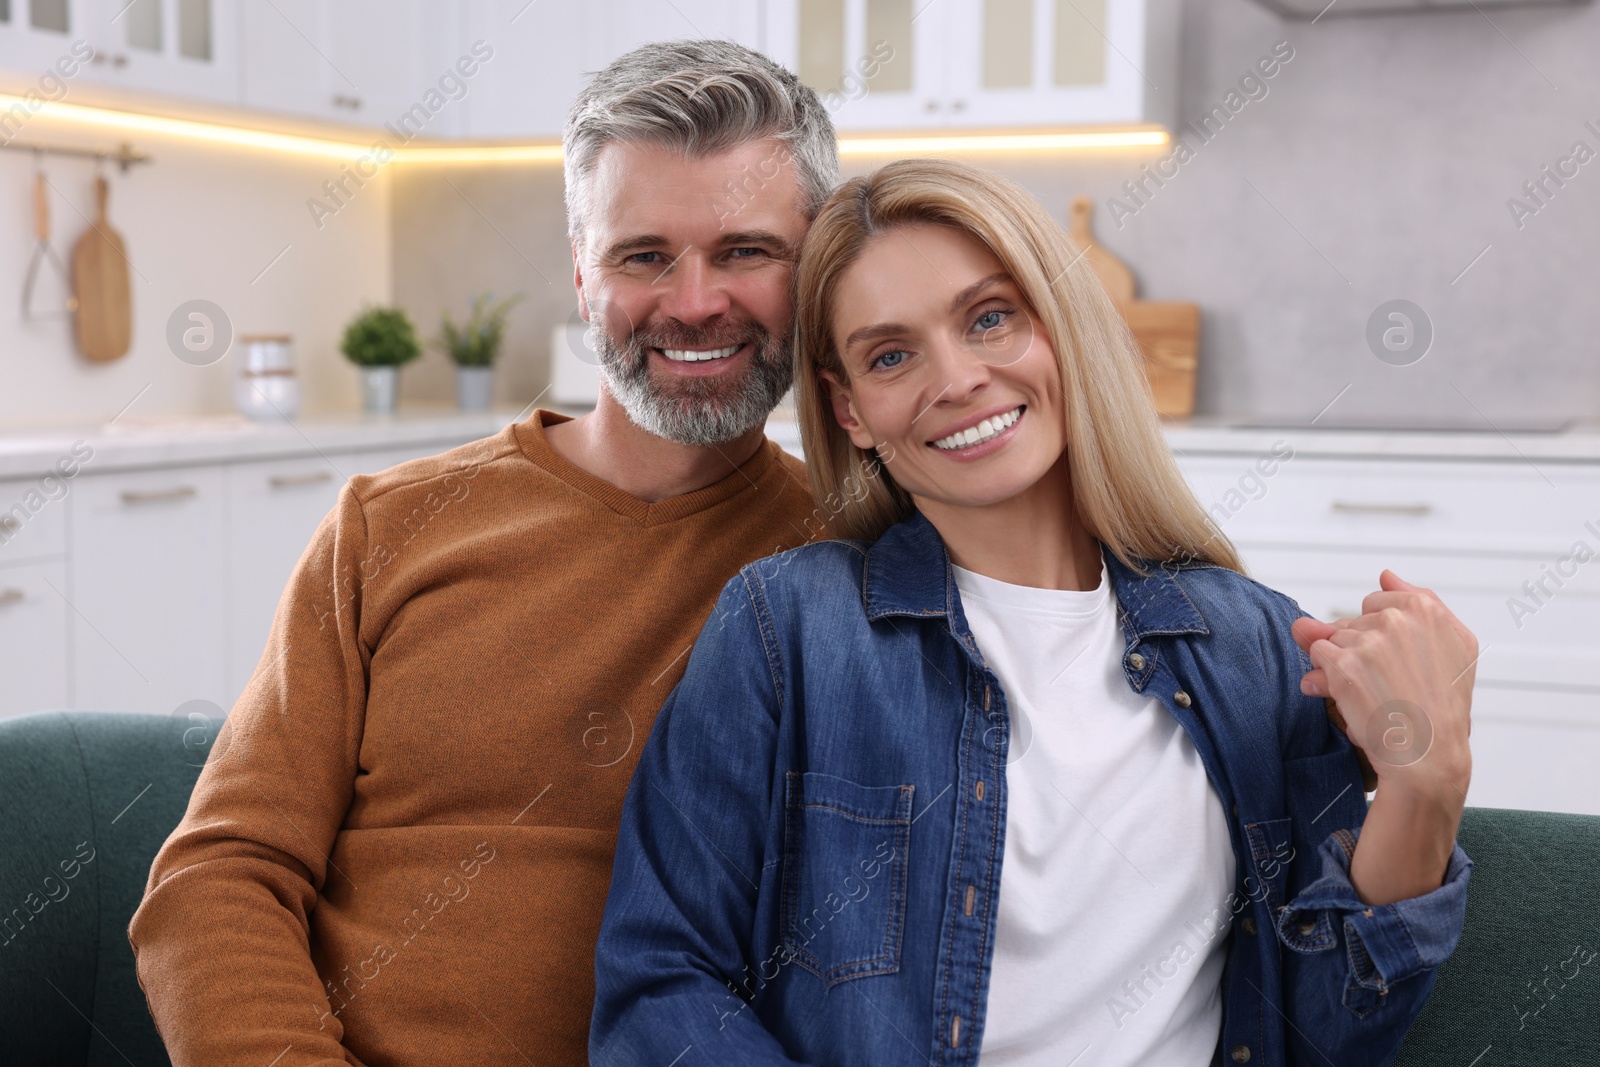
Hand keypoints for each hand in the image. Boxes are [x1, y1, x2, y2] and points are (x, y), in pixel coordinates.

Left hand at [1290, 570, 1478, 903]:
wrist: (1427, 757)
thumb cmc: (1440, 707)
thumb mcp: (1450, 648)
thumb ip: (1415, 602)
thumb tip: (1384, 573)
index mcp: (1428, 609)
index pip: (1378, 601)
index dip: (1380, 635)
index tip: (1398, 663)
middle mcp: (1400, 618)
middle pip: (1352, 621)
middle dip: (1357, 650)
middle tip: (1382, 683)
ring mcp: (1370, 641)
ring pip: (1331, 638)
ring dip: (1337, 665)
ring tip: (1366, 694)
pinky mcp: (1344, 664)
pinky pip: (1316, 656)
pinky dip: (1321, 679)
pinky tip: (1342, 698)